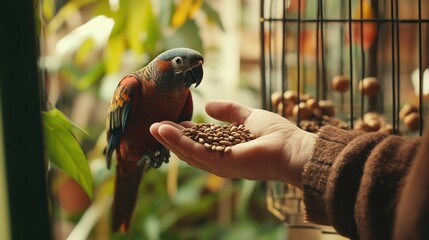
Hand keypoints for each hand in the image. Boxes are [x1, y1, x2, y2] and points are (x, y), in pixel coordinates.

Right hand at [150, 100, 315, 187]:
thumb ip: (229, 111)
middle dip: (171, 137)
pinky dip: (177, 141)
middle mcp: (220, 160)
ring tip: (152, 126)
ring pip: (187, 151)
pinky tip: (163, 130)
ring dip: (169, 139)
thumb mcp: (248, 116)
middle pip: (189, 149)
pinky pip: (194, 151)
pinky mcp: (220, 163)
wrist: (293, 148)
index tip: (169, 122)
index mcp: (226, 150)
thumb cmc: (276, 135)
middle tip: (153, 125)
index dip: (183, 132)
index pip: (200, 142)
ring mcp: (219, 164)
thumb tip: (207, 105)